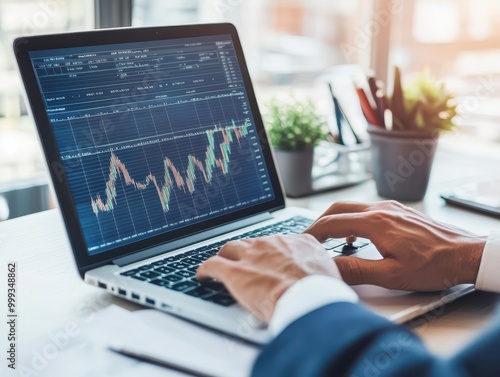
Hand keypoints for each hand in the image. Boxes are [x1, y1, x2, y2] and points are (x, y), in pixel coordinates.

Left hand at [197, 234, 340, 322]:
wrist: (310, 300)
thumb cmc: (323, 293)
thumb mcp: (329, 273)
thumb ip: (319, 268)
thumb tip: (321, 278)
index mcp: (298, 242)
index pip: (279, 242)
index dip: (271, 252)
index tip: (268, 259)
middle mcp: (273, 243)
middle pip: (252, 242)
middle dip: (246, 252)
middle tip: (243, 263)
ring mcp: (252, 255)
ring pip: (230, 249)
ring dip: (226, 257)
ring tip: (222, 265)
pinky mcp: (235, 271)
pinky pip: (212, 265)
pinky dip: (205, 270)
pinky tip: (202, 275)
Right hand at [304, 201, 486, 290]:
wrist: (465, 254)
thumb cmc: (433, 266)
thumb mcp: (391, 275)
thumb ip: (356, 269)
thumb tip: (329, 267)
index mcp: (375, 222)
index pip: (332, 222)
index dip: (312, 233)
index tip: (301, 242)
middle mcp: (381, 209)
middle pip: (338, 208)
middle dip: (319, 222)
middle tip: (308, 238)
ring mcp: (391, 207)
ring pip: (352, 206)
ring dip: (335, 219)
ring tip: (326, 237)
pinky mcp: (398, 211)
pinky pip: (366, 209)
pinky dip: (352, 219)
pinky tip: (354, 235)